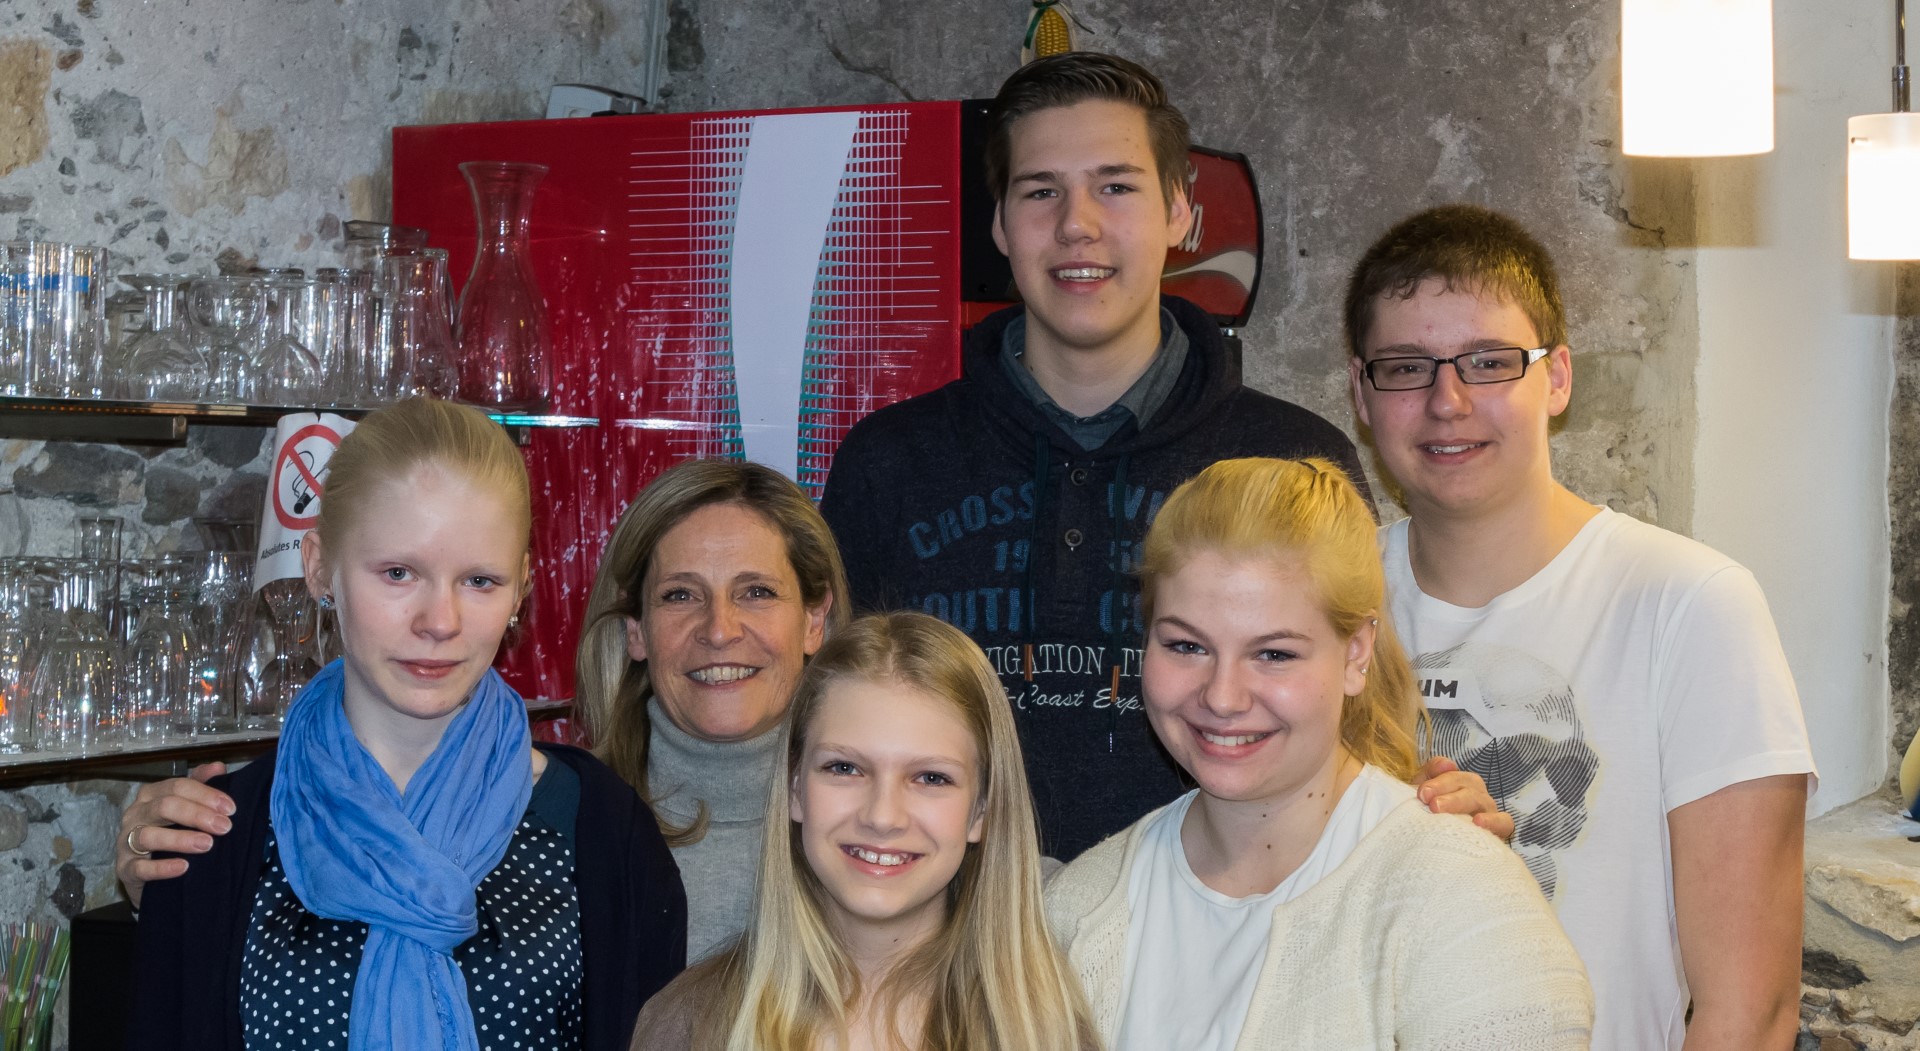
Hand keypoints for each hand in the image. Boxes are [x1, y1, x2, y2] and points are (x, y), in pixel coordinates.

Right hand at [117, 764, 235, 908]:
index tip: (230, 808)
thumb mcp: (185, 806)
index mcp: (150, 796)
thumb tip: (218, 767)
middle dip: (197, 815)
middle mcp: (135, 815)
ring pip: (148, 836)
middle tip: (224, 827)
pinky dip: (162, 868)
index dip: (205, 795)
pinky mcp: (124, 869)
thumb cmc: (169, 832)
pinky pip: (140, 868)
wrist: (146, 873)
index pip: (177, 787)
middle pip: (164, 807)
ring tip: (207, 844)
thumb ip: (200, 786)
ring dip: (180, 839)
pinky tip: (184, 867)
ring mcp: (125, 842)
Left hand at [1414, 755, 1514, 842]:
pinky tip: (1478, 823)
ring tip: (1446, 812)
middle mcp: (1476, 793)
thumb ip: (1431, 773)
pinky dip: (1493, 821)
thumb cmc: (1428, 814)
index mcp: (1460, 783)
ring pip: (1482, 801)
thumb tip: (1447, 764)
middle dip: (1448, 794)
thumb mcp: (1424, 792)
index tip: (1422, 794)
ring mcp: (1488, 810)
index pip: (1453, 775)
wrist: (1430, 844)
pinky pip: (1504, 822)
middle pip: (1468, 785)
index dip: (1439, 782)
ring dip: (1463, 804)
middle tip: (1433, 805)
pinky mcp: (1500, 829)